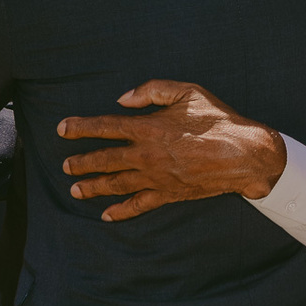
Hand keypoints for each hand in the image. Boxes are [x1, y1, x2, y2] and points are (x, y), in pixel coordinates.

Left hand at [58, 80, 285, 221]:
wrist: (243, 154)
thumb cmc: (218, 120)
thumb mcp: (188, 92)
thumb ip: (152, 90)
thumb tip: (123, 98)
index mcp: (147, 127)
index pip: (104, 127)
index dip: (80, 128)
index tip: (62, 129)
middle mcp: (146, 155)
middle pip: (104, 159)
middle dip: (81, 162)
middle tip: (65, 165)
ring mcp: (155, 177)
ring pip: (115, 184)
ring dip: (92, 187)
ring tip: (75, 190)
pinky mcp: (168, 193)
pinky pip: (138, 205)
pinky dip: (120, 212)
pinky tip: (106, 215)